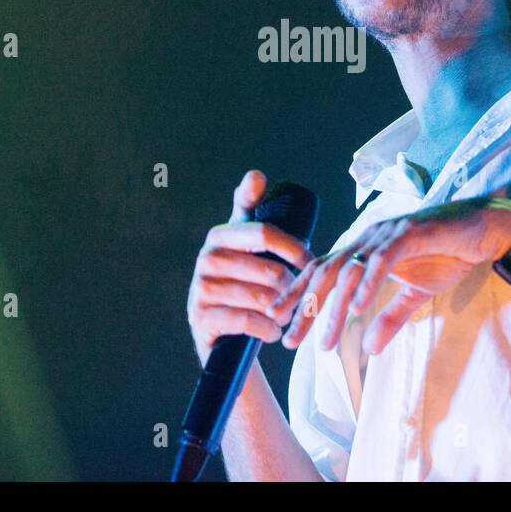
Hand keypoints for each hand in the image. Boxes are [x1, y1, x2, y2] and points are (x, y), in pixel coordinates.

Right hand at [186, 170, 313, 365]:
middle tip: (302, 299)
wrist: (222, 336)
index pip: (264, 232)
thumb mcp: (250, 248)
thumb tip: (255, 174)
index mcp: (221, 235)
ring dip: (283, 312)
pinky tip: (272, 332)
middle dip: (293, 288)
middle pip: (270, 270)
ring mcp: (200, 288)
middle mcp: (206, 257)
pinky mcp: (201, 318)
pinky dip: (268, 329)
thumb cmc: (245, 285)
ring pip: (262, 297)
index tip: (310, 261)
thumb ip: (253, 212)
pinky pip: (248, 320)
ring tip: (287, 316)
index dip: (292, 247)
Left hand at [277, 197, 510, 356]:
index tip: (280, 324)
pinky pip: (383, 259)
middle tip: (289, 341)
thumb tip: (369, 349)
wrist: (483, 228)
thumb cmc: (447, 254)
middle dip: (305, 309)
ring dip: (334, 308)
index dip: (299, 297)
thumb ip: (390, 318)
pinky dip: (369, 284)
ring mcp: (388, 234)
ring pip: (351, 271)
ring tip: (324, 341)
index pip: (322, 273)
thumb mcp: (414, 294)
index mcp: (364, 250)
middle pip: (326, 274)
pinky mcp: (410, 232)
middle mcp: (368, 238)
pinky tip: (358, 308)